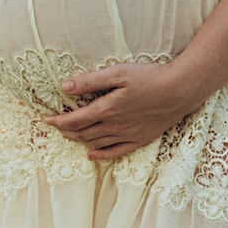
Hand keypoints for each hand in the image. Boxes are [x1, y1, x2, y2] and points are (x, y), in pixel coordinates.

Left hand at [49, 61, 192, 160]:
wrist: (180, 91)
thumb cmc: (150, 77)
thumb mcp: (118, 72)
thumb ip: (90, 81)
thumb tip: (65, 86)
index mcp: (106, 109)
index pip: (74, 120)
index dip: (58, 121)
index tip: (47, 119)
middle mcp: (114, 126)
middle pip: (82, 134)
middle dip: (66, 131)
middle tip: (56, 126)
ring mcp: (127, 135)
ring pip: (96, 143)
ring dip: (79, 141)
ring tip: (69, 136)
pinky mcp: (139, 139)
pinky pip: (115, 152)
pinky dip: (101, 155)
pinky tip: (92, 155)